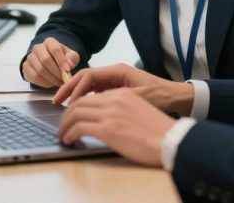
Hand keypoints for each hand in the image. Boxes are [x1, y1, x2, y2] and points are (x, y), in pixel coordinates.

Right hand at [22, 38, 79, 87]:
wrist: (50, 61)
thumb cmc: (62, 58)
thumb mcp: (71, 56)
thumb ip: (72, 58)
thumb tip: (68, 64)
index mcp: (49, 42)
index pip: (55, 49)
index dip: (61, 61)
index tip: (67, 70)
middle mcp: (38, 48)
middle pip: (45, 60)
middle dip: (56, 72)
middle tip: (63, 79)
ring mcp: (30, 57)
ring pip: (39, 70)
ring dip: (51, 79)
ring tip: (58, 82)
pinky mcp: (26, 67)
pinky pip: (34, 77)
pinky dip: (44, 82)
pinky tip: (50, 83)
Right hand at [53, 64, 193, 115]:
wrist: (176, 97)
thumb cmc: (160, 96)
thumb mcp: (137, 98)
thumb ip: (114, 99)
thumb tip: (91, 103)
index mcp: (118, 70)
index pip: (89, 75)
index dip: (74, 88)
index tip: (65, 102)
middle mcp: (115, 72)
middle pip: (85, 77)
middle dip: (69, 88)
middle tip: (56, 101)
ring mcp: (115, 79)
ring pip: (89, 84)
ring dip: (75, 94)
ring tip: (63, 106)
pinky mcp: (117, 88)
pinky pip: (96, 91)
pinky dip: (85, 98)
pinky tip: (79, 109)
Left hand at [58, 88, 175, 166]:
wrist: (171, 140)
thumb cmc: (158, 131)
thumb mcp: (138, 110)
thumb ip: (121, 108)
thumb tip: (107, 118)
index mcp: (122, 93)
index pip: (91, 94)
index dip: (77, 104)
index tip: (71, 114)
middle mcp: (114, 99)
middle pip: (79, 102)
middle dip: (66, 114)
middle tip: (62, 125)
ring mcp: (110, 113)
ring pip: (75, 113)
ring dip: (65, 125)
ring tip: (63, 134)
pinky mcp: (107, 129)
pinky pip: (78, 127)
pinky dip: (69, 133)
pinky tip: (68, 139)